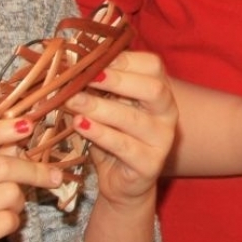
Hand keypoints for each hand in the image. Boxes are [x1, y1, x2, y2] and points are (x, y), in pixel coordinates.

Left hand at [64, 51, 176, 213]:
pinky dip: (100, 134)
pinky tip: (79, 125)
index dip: (125, 60)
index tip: (94, 59)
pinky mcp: (150, 164)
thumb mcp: (109, 107)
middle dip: (118, 81)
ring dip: (100, 108)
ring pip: (134, 119)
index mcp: (160, 92)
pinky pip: (124, 146)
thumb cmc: (113, 137)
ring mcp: (162, 139)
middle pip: (153, 89)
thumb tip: (73, 62)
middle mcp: (168, 113)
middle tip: (87, 77)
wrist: (123, 182)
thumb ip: (100, 87)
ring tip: (73, 101)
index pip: (153, 66)